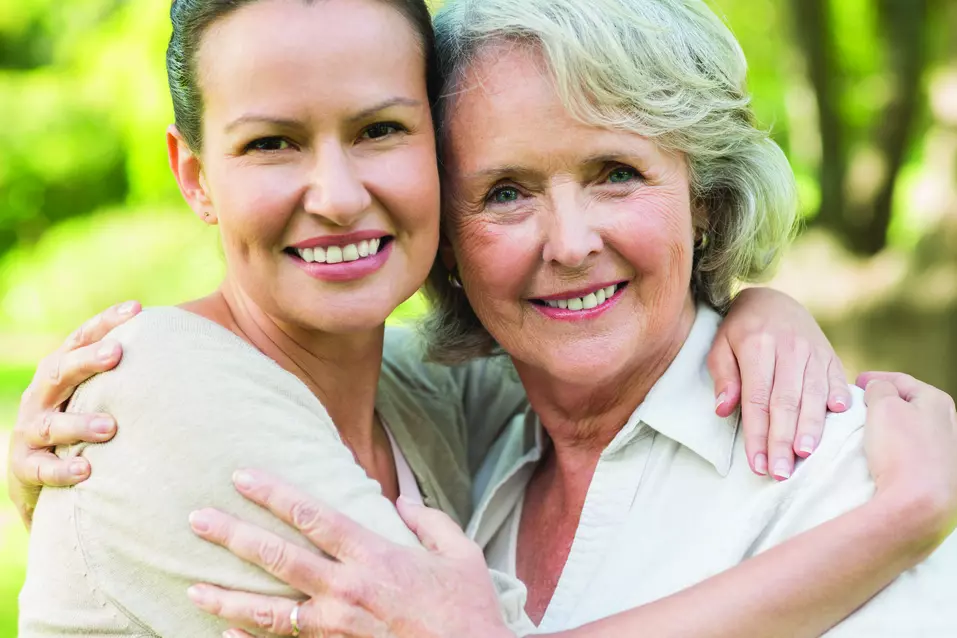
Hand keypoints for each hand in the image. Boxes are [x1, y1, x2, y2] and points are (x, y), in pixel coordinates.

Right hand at [7, 301, 139, 527]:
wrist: (43, 472)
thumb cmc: (87, 419)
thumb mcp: (103, 391)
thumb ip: (134, 371)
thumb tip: (196, 341)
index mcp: (61, 369)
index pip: (81, 338)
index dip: (106, 322)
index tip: (136, 309)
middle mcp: (41, 395)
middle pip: (60, 371)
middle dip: (87, 361)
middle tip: (117, 354)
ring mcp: (31, 429)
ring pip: (52, 424)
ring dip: (80, 424)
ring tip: (110, 427)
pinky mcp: (26, 466)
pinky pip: (41, 469)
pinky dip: (62, 469)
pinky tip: (85, 471)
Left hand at [187, 470, 512, 637]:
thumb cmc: (469, 611)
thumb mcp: (462, 555)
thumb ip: (431, 523)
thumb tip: (403, 502)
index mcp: (374, 555)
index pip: (311, 515)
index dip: (272, 492)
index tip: (240, 476)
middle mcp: (347, 589)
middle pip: (277, 557)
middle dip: (232, 536)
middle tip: (196, 519)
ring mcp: (337, 627)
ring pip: (269, 611)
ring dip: (226, 597)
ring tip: (191, 588)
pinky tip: (223, 635)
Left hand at [709, 287, 850, 480]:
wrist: (772, 299)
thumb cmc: (740, 330)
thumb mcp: (720, 345)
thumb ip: (723, 375)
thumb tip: (724, 410)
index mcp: (757, 345)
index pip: (757, 398)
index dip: (757, 434)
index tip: (757, 464)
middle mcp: (788, 348)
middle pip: (786, 401)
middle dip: (783, 440)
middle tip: (782, 473)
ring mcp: (812, 350)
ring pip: (814, 393)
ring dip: (811, 427)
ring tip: (806, 455)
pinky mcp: (829, 353)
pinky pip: (837, 377)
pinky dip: (840, 396)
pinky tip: (840, 416)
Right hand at [858, 371, 956, 546]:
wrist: (918, 503)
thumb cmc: (902, 452)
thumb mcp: (883, 407)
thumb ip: (879, 388)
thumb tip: (879, 389)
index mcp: (937, 401)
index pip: (901, 380)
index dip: (875, 378)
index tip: (857, 382)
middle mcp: (948, 423)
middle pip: (910, 403)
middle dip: (885, 402)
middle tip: (861, 405)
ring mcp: (947, 449)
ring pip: (913, 427)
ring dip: (892, 425)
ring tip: (869, 430)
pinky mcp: (940, 471)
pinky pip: (914, 449)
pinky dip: (898, 445)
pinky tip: (886, 452)